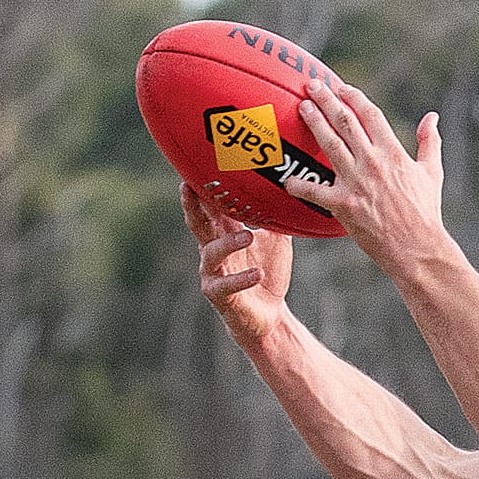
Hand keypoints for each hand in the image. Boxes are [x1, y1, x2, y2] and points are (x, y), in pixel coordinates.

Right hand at [183, 184, 292, 347]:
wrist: (270, 313)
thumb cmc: (268, 272)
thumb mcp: (276, 240)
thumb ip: (275, 216)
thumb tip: (289, 188)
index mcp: (223, 230)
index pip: (208, 204)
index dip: (202, 186)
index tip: (200, 164)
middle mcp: (212, 247)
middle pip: (196, 221)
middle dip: (191, 204)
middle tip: (188, 187)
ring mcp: (212, 271)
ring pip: (211, 252)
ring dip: (228, 243)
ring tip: (249, 236)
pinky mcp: (217, 294)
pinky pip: (226, 285)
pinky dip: (242, 279)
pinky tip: (257, 274)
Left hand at [282, 82, 447, 267]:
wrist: (417, 249)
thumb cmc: (425, 214)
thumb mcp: (431, 174)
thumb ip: (429, 142)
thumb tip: (431, 117)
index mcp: (393, 152)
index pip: (369, 114)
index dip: (353, 97)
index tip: (342, 89)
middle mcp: (373, 163)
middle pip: (344, 121)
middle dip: (326, 99)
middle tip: (312, 86)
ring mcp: (356, 183)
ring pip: (329, 144)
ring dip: (314, 122)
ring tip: (302, 108)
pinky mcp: (344, 206)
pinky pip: (315, 191)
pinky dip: (299, 185)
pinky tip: (287, 179)